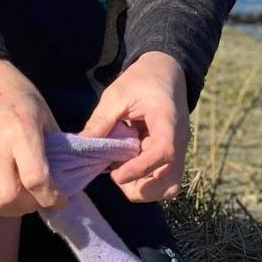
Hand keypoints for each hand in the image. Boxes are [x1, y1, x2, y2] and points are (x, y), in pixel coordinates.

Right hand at [0, 57, 63, 215]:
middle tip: (37, 197)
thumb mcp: (43, 112)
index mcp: (20, 130)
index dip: (52, 197)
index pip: (35, 179)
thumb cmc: (15, 91)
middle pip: (8, 198)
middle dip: (28, 206)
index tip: (60, 198)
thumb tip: (70, 174)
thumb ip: (57, 145)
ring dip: (10, 207)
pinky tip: (5, 180)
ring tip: (21, 195)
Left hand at [79, 52, 188, 201]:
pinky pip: (163, 179)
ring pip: (168, 187)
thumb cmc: (141, 80)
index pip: (163, 152)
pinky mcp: (172, 157)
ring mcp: (178, 151)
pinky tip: (127, 166)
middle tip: (114, 172)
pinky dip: (145, 181)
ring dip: (143, 188)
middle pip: (169, 182)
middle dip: (140, 188)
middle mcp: (179, 141)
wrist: (166, 73)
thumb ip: (102, 120)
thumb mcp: (117, 95)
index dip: (140, 168)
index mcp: (167, 121)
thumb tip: (81, 143)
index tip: (116, 175)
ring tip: (120, 170)